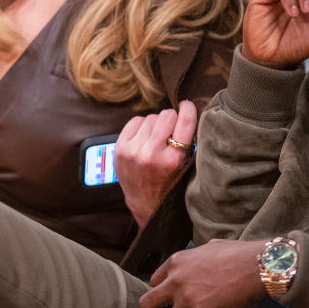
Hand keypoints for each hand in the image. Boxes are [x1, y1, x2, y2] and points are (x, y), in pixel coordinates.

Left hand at [115, 101, 196, 227]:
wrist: (145, 203)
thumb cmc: (170, 183)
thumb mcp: (186, 167)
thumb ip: (188, 142)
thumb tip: (185, 109)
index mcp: (173, 160)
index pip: (185, 122)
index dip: (188, 109)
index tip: (186, 105)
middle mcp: (152, 154)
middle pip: (166, 115)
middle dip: (171, 120)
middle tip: (171, 130)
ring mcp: (133, 150)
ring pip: (150, 117)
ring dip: (156, 124)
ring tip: (157, 139)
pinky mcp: (120, 148)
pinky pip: (135, 121)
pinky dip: (142, 126)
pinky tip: (145, 138)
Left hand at [139, 239, 266, 307]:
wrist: (256, 266)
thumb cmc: (238, 255)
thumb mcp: (209, 248)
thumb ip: (196, 258)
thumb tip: (198, 262)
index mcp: (176, 262)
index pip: (154, 282)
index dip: (160, 293)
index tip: (165, 301)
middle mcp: (175, 281)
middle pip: (147, 304)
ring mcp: (186, 300)